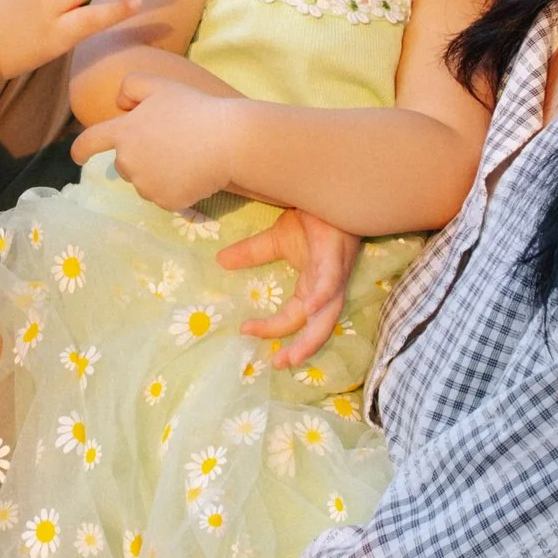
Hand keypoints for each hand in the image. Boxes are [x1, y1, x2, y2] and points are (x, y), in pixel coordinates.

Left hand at [68, 73, 239, 208]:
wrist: (227, 140)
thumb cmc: (193, 108)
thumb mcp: (160, 84)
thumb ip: (131, 87)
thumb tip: (119, 105)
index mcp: (123, 134)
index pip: (89, 142)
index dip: (80, 149)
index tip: (78, 157)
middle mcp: (128, 162)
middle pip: (123, 164)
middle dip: (139, 156)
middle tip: (169, 143)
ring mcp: (146, 186)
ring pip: (144, 181)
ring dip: (157, 172)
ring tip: (185, 156)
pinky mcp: (166, 202)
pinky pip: (165, 196)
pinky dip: (175, 188)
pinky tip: (193, 173)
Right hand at [219, 208, 362, 367]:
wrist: (327, 192)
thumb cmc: (311, 218)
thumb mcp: (276, 239)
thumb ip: (252, 253)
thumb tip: (221, 261)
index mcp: (313, 288)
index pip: (292, 318)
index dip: (270, 328)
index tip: (244, 329)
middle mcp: (327, 289)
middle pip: (317, 328)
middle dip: (301, 349)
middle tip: (278, 364)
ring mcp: (334, 276)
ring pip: (328, 314)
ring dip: (312, 336)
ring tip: (294, 354)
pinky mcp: (337, 259)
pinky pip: (331, 284)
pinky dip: (322, 297)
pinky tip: (310, 307)